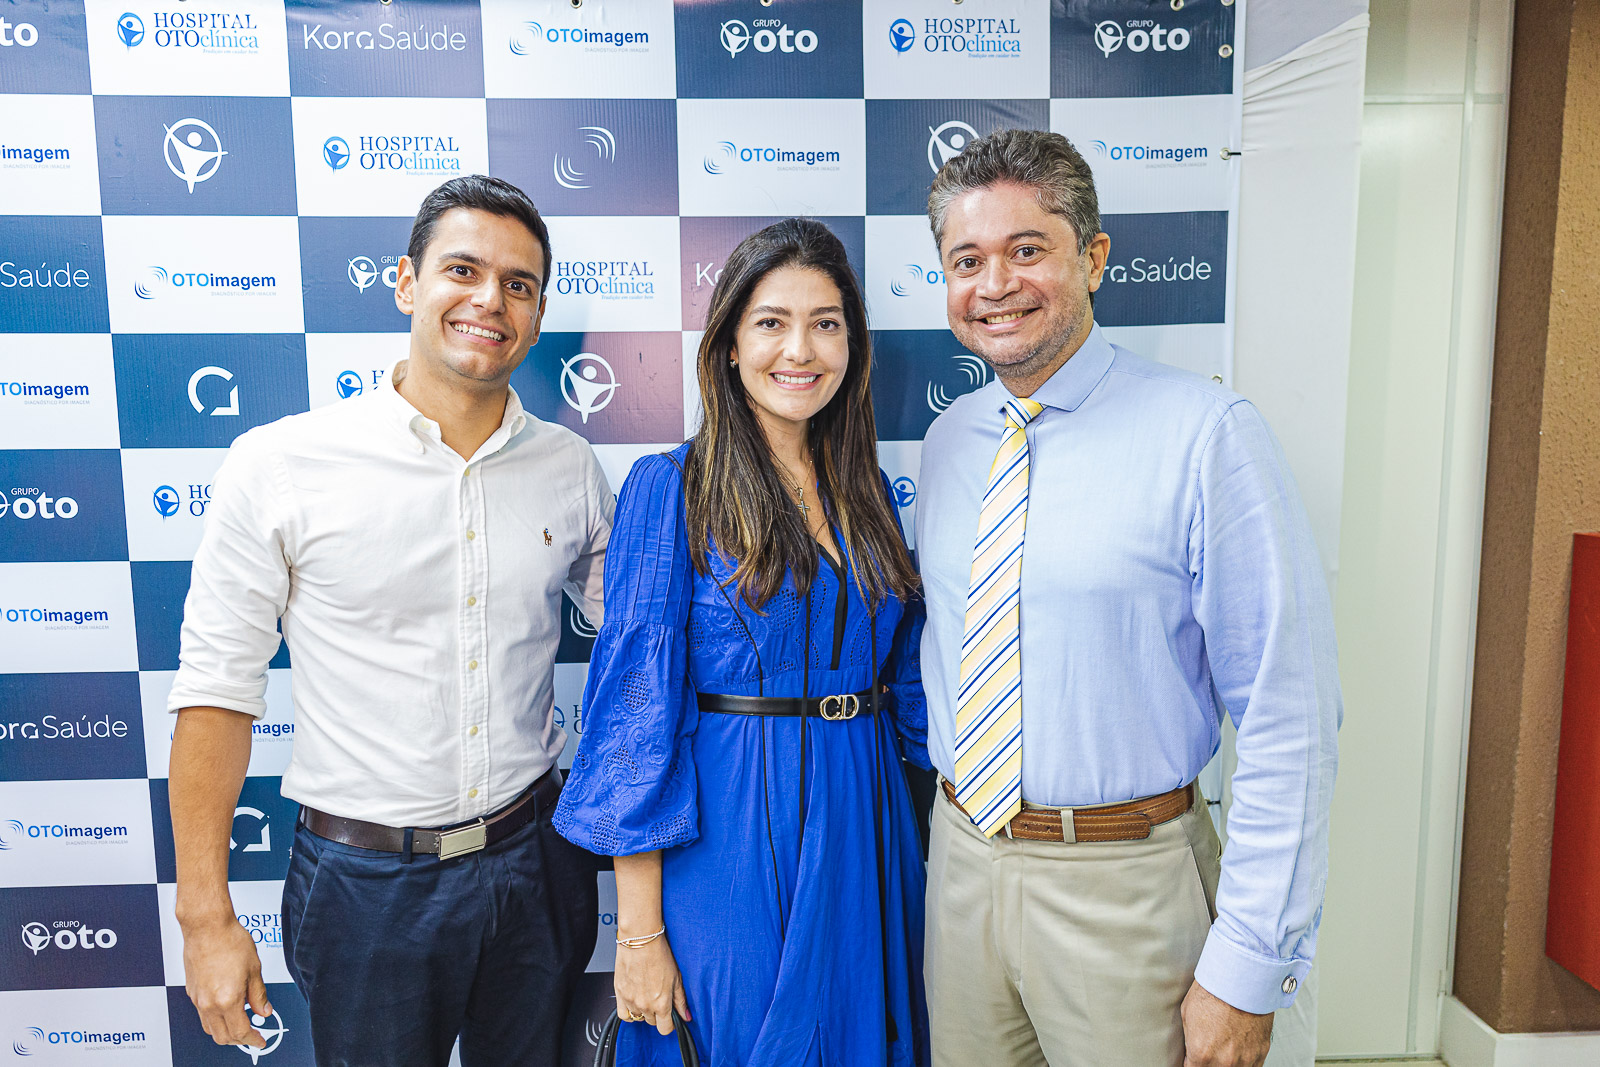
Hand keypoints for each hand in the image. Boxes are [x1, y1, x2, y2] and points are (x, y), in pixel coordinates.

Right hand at [181, 913, 272, 1048]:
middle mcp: (209, 1004)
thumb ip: (259, 995)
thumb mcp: (254, 969)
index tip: (260, 1041)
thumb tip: (264, 1011)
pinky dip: (215, 1019)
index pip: (240, 1033)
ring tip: (241, 1021)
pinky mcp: (191, 992)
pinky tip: (227, 1008)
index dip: (253, 1040)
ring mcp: (197, 999)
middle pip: (222, 1037)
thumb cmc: (230, 941)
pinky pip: (203, 1015)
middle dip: (239, 1040)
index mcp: (227, 1000)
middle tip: (253, 1033)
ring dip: (225, 1031)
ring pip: (210, 1028)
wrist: (207, 926)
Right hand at [614, 935, 689, 1036]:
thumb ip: (680, 1001)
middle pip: (652, 1022)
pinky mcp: (619, 994)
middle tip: (659, 998)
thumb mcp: (677, 978)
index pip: (665, 1029)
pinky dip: (629, 1012)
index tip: (670, 1018)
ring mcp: (631, 1001)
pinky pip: (623, 1015)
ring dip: (644, 1011)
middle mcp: (645, 1005)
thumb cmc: (659, 954)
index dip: (670, 1024)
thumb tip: (686, 1016)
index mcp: (661, 1003)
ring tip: (647, 995)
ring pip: (639, 1018)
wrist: (641, 940)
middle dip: (657, 1014)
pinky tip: (635, 1002)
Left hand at [1181, 980, 1272, 1066]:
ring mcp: (1245, 1059)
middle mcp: (1225, 1062)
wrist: (1241, 979)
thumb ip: (1190, 1041)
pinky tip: (1237, 1051)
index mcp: (1202, 1054)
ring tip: (1223, 1049)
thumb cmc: (1213, 992)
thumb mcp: (1187, 1015)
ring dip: (1226, 1064)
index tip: (1191, 1060)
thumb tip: (1190, 1052)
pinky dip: (1244, 1062)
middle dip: (1207, 1064)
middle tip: (1207, 1052)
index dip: (1190, 1064)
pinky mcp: (1261, 1052)